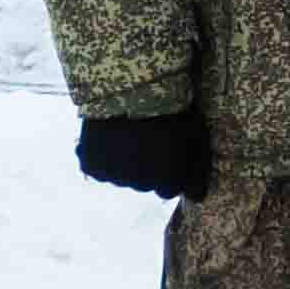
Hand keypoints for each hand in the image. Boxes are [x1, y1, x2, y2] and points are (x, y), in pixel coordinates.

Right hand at [72, 109, 206, 199]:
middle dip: (148, 167)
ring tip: (127, 135)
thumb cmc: (171, 111)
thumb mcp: (194, 136)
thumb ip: (196, 169)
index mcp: (168, 182)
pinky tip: (108, 136)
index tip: (168, 154)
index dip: (171, 172)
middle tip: (147, 141)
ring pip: (121, 176)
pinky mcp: (92, 167)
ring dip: (125, 161)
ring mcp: (114, 177)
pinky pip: (98, 168)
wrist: (132, 91)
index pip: (170, 190)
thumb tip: (198, 197)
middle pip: (145, 183)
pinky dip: (102, 157)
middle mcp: (141, 186)